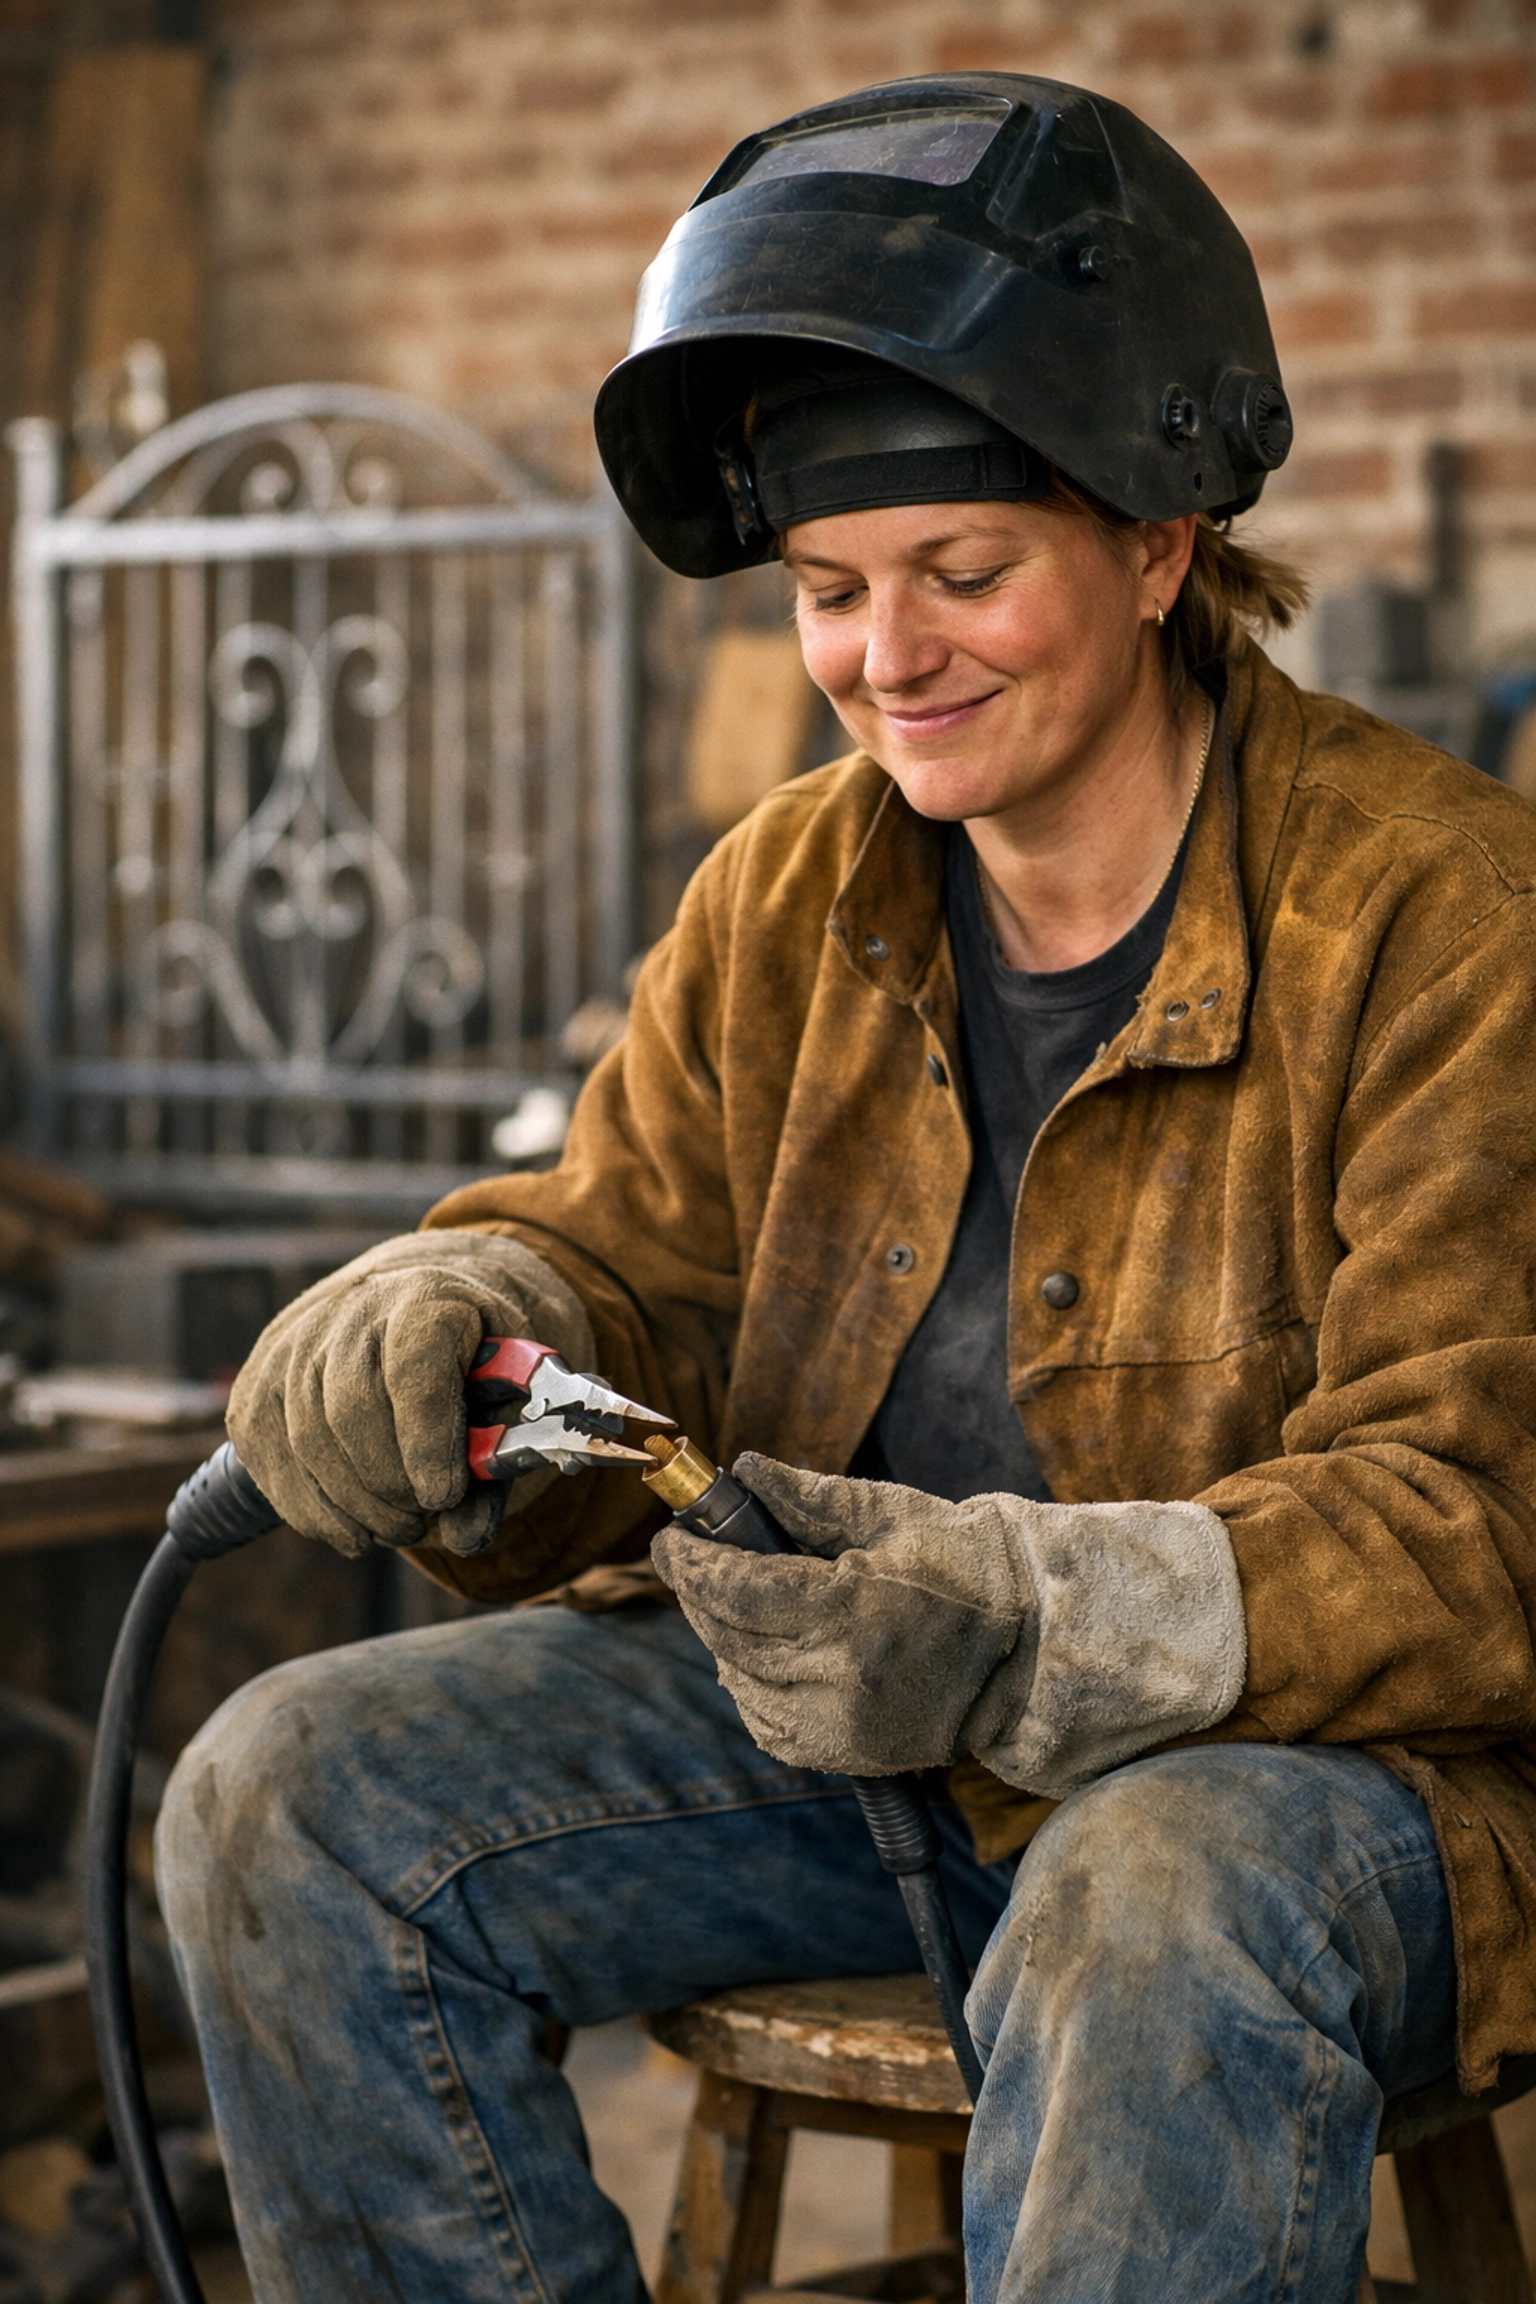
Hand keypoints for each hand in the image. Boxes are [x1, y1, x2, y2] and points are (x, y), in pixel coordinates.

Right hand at [227, 1231, 592, 1557]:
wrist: (411, 1305)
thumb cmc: (471, 1357)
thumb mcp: (510, 1391)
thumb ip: (496, 1461)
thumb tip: (466, 1536)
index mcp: (427, 1297)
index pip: (413, 1364)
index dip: (426, 1438)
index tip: (444, 1496)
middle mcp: (351, 1309)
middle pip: (351, 1406)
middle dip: (390, 1482)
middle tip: (424, 1520)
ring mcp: (293, 1344)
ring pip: (306, 1437)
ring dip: (355, 1505)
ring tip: (400, 1529)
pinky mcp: (257, 1383)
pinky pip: (269, 1456)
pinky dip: (312, 1511)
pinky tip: (354, 1532)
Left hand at [653, 1455, 1245, 1795]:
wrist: (1030, 1648)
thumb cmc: (965, 1562)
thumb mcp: (890, 1513)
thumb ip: (807, 1497)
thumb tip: (739, 1472)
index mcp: (852, 1607)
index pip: (738, 1588)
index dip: (692, 1562)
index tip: (669, 1537)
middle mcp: (840, 1674)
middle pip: (730, 1634)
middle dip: (699, 1593)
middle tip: (689, 1557)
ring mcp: (843, 1724)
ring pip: (740, 1681)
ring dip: (720, 1639)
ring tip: (730, 1599)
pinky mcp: (849, 1754)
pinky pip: (766, 1725)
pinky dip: (747, 1686)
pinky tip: (758, 1653)